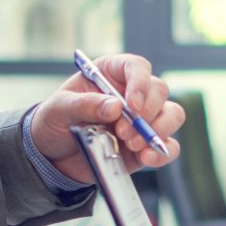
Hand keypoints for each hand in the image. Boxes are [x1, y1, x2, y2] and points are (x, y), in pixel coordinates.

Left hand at [30, 53, 183, 181]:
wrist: (53, 157)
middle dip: (146, 113)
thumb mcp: (58, 109)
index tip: (133, 104)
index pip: (137, 67)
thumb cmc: (54, 122)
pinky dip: (163, 152)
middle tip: (123, 131)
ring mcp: (143, 120)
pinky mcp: (147, 145)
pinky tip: (146, 158)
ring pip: (172, 115)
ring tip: (131, 145)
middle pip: (159, 91)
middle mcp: (132, 93)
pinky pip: (169, 145)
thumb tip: (115, 107)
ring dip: (158, 130)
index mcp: (111, 74)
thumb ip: (84, 104)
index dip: (140, 83)